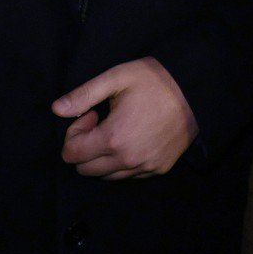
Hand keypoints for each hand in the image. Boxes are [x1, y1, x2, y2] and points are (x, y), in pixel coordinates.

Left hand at [54, 57, 198, 179]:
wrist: (196, 90)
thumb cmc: (155, 81)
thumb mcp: (117, 78)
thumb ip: (83, 95)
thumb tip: (56, 110)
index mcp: (113, 138)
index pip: (71, 154)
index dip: (74, 133)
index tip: (91, 115)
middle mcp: (127, 160)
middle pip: (85, 170)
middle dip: (85, 147)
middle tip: (101, 122)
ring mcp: (145, 167)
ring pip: (106, 176)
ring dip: (103, 157)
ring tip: (118, 130)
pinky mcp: (159, 169)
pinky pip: (129, 176)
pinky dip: (123, 163)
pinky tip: (134, 138)